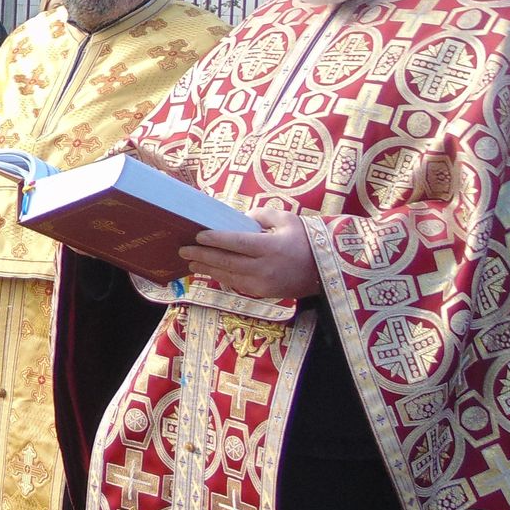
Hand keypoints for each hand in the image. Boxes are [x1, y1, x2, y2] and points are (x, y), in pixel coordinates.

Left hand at [179, 206, 320, 300]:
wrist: (327, 271)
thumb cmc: (306, 240)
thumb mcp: (287, 220)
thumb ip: (261, 215)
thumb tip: (238, 218)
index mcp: (271, 247)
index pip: (236, 243)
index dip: (214, 240)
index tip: (197, 236)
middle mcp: (265, 268)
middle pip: (226, 261)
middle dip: (202, 256)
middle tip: (182, 251)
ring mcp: (264, 284)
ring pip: (228, 276)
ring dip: (207, 269)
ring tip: (190, 263)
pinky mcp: (264, 294)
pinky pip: (237, 285)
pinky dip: (222, 277)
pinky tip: (210, 271)